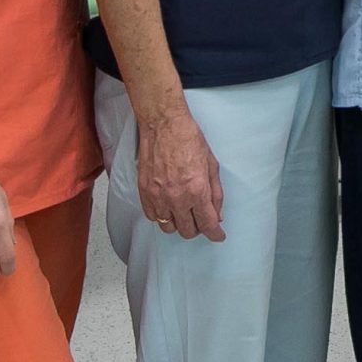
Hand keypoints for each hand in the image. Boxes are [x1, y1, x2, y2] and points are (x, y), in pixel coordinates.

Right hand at [136, 107, 223, 240]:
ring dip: (178, 224)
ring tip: (183, 213)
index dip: (215, 234)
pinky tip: (168, 207)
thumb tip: (217, 213)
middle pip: (188, 231)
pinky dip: (161, 216)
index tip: (218, 236)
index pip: (208, 224)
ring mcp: (158, 196)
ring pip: (168, 227)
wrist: (164, 125)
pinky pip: (152, 216)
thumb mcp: (212, 165)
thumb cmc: (189, 140)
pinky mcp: (144, 192)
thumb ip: (215, 193)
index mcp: (197, 191)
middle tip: (201, 219)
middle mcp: (177, 198)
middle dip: (198, 228)